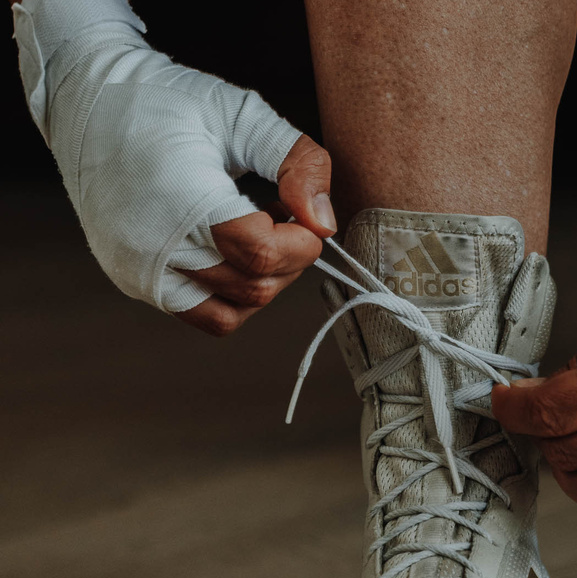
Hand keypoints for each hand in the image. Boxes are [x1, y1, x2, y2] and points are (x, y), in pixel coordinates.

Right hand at [13, 0, 332, 330]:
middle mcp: (152, 244)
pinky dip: (233, 294)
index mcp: (179, 198)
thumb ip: (298, 162)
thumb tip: (325, 223)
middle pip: (255, 286)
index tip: (304, 213)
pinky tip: (234, 253)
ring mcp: (139, 269)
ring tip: (258, 232)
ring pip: (234, 309)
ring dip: (265, 278)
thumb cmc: (166, 100)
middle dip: (289, 259)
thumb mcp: (242, 114)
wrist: (86, 99)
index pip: (262, 253)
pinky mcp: (134, 280)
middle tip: (286, 217)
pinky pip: (203, 313)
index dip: (302, 241)